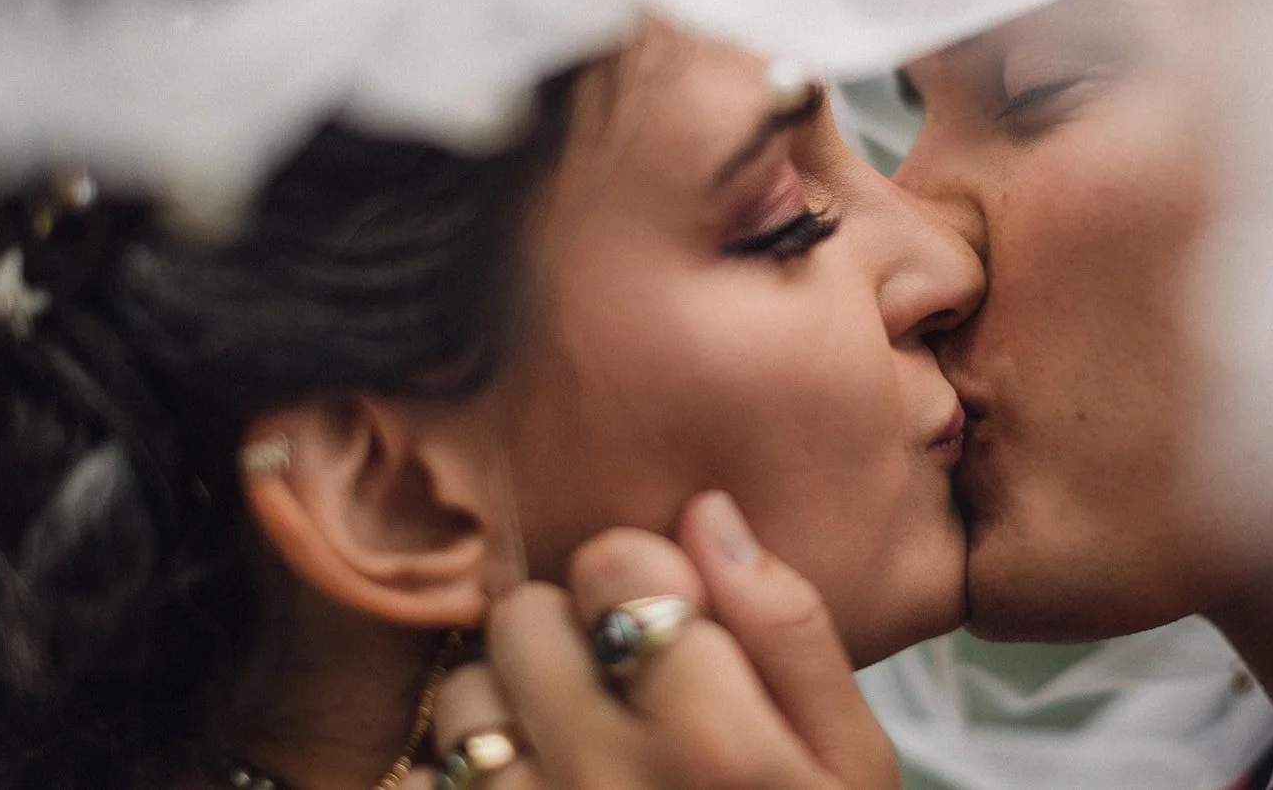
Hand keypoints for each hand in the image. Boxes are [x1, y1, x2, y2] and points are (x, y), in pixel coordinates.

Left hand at [413, 491, 900, 789]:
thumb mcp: (852, 765)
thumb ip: (790, 629)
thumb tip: (707, 511)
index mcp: (712, 739)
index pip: (617, 558)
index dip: (641, 571)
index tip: (664, 612)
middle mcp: (602, 785)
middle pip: (524, 617)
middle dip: (568, 629)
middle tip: (612, 682)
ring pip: (462, 698)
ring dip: (507, 707)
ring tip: (565, 748)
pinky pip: (421, 787)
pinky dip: (459, 781)